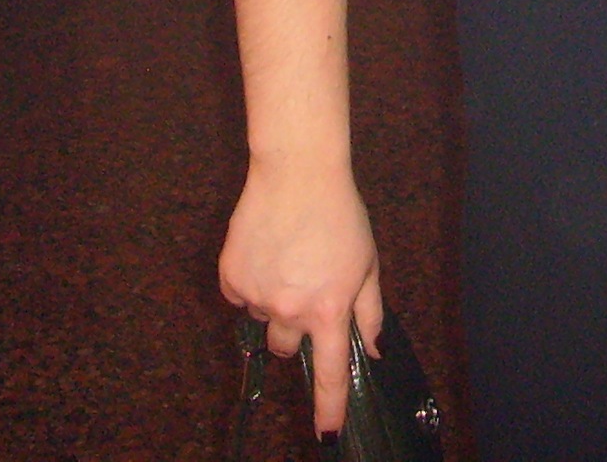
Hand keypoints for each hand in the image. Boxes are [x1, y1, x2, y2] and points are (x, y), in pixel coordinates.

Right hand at [218, 157, 383, 434]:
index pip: (329, 373)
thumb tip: (374, 345)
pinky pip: (238, 296)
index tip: (327, 433)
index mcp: (330, 309)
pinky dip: (250, 282)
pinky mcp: (231, 276)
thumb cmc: (339, 214)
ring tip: (287, 257)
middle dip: (293, 329)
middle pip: (285, 347)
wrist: (297, 173)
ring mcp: (257, 295)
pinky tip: (265, 251)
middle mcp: (291, 309)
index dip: (328, 408)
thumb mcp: (367, 262)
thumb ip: (370, 310)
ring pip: (261, 317)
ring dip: (272, 300)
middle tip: (303, 290)